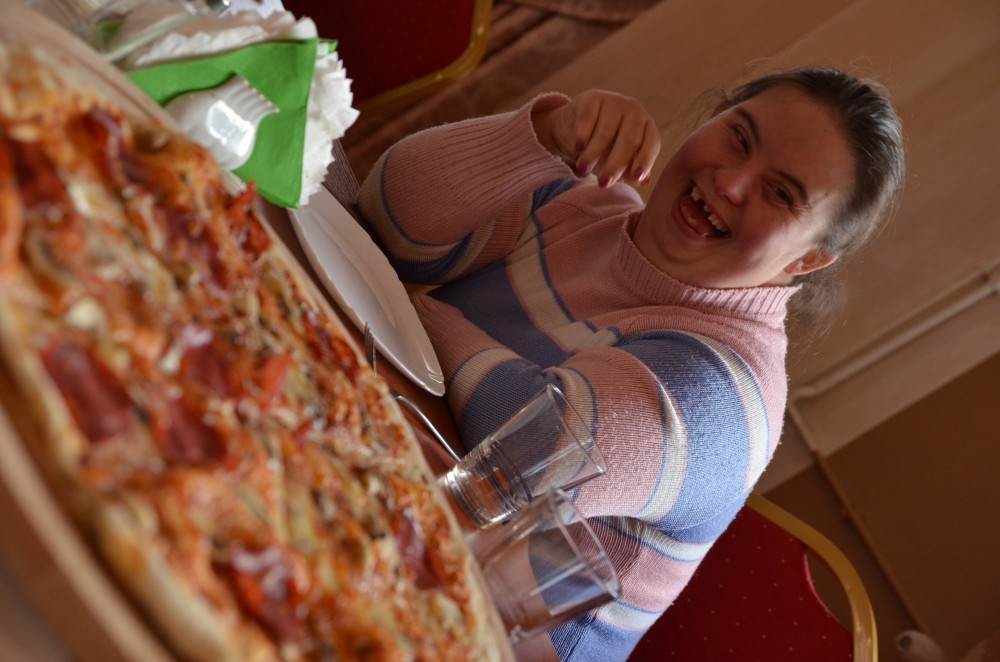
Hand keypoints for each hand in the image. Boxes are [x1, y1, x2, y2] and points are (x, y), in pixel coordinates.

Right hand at [532, 90, 659, 187]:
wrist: (576, 125)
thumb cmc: (605, 147)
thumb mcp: (619, 161)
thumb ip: (632, 171)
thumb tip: (644, 181)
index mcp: (647, 126)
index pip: (651, 143)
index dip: (645, 160)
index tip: (637, 178)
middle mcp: (635, 111)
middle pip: (629, 140)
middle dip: (615, 165)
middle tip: (603, 183)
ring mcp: (614, 101)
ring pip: (606, 132)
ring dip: (593, 154)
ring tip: (583, 170)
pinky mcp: (592, 97)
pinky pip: (588, 119)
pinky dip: (582, 135)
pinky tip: (577, 148)